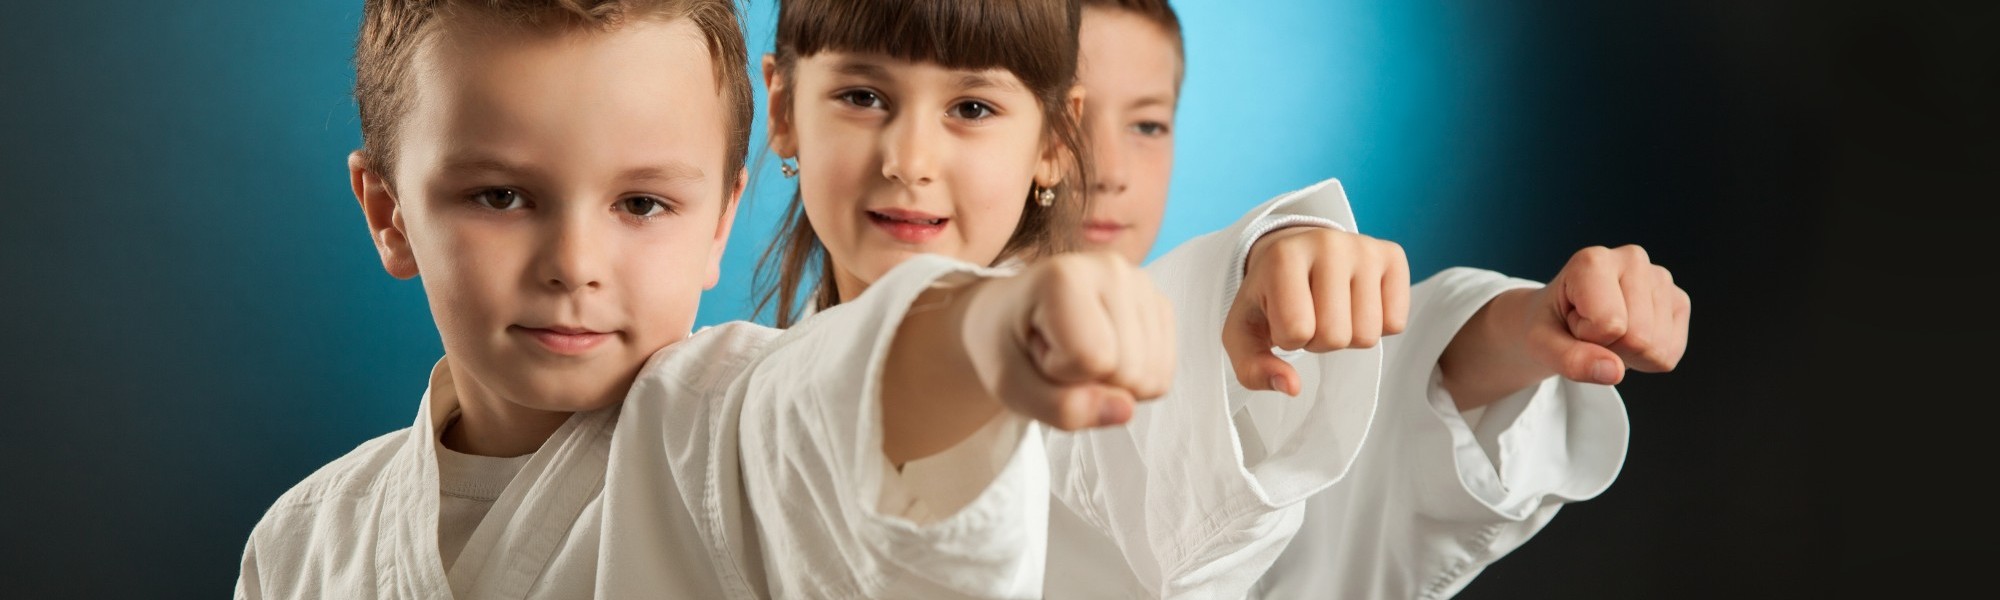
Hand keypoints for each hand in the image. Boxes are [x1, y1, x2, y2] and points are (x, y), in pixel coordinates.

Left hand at [964, 252, 1176, 429]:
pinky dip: (1131, 379)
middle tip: (1055, 352)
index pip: (1092, 360)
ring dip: (1111, 381)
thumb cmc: (1005, 346)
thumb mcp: (1010, 387)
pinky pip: (1161, 375)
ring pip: (1150, 377)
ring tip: (1075, 350)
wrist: (1010, 318)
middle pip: (1128, 370)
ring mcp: (1141, 283)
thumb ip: (1062, 408)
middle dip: (1088, 380)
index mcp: (1065, 276)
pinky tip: (1102, 350)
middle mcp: (1112, 268)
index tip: (1036, 349)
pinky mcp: (1159, 304)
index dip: (1060, 374)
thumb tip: (1125, 410)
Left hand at [1224, 227, 1409, 395]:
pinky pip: (1396, 323)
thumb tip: (1292, 387)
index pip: (1296, 331)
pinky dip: (1376, 326)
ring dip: (1347, 335)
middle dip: (1318, 340)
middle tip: (1310, 315)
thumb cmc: (1269, 297)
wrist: (1294, 254)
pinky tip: (1356, 303)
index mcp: (1282, 256)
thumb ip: (1253, 369)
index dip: (1288, 339)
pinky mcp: (1393, 256)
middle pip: (1335, 335)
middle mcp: (1328, 243)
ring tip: (1331, 310)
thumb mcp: (1243, 333)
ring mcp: (1364, 247)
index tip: (1282, 317)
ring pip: (1367, 334)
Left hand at [1525, 244, 1689, 384]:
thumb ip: (1571, 360)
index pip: (1609, 325)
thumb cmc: (1548, 325)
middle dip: (1609, 348)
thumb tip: (1614, 371)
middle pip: (1639, 338)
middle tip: (1588, 330)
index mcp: (1594, 261)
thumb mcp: (1542, 345)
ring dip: (1627, 353)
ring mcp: (1660, 279)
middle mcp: (1632, 260)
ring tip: (1604, 330)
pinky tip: (1626, 334)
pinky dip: (1645, 358)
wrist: (1555, 318)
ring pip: (1657, 348)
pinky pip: (1670, 354)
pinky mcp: (1677, 301)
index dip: (1586, 338)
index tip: (1571, 321)